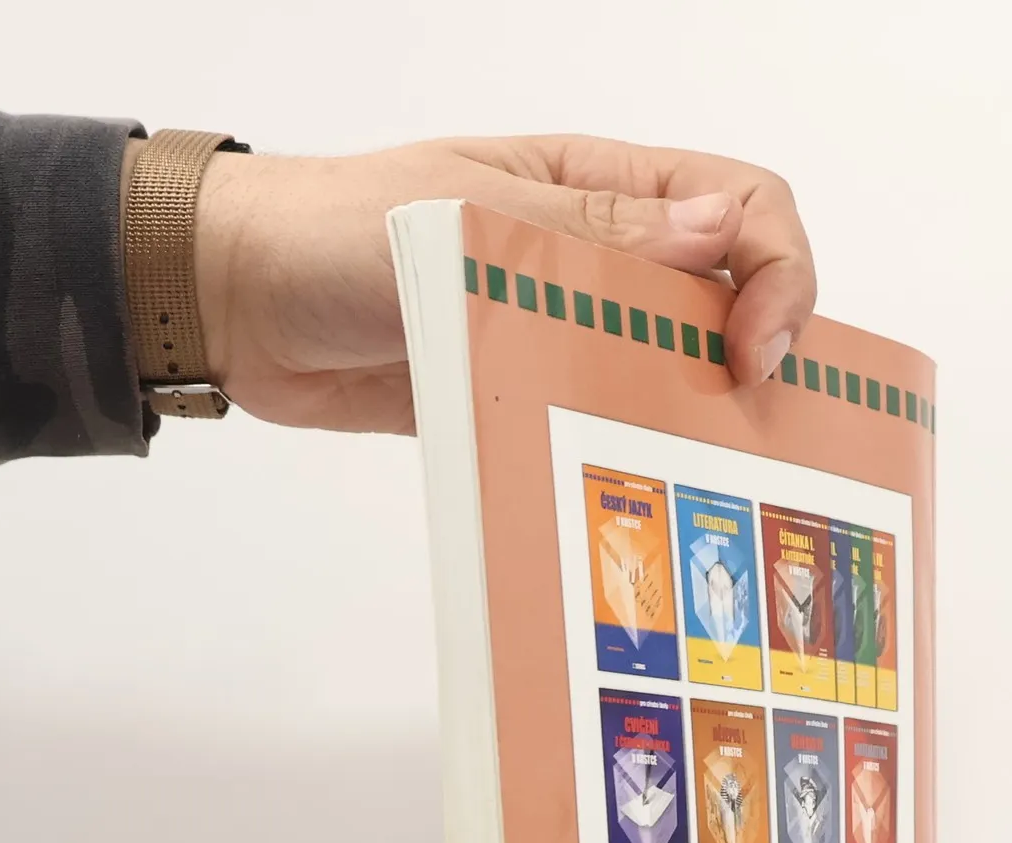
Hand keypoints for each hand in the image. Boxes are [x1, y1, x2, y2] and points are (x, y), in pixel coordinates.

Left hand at [185, 137, 815, 433]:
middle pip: (726, 296)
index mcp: (598, 183)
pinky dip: (628, 453)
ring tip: (708, 469)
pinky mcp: (526, 391)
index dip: (775, 270)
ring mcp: (566, 327)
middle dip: (757, 353)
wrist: (236, 304)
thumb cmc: (330, 230)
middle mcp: (600, 253)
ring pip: (673, 368)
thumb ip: (588, 233)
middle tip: (747, 423)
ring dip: (698, 414)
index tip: (754, 347)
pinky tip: (635, 489)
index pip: (742, 203)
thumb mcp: (465, 216)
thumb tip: (717, 232)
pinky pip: (601, 421)